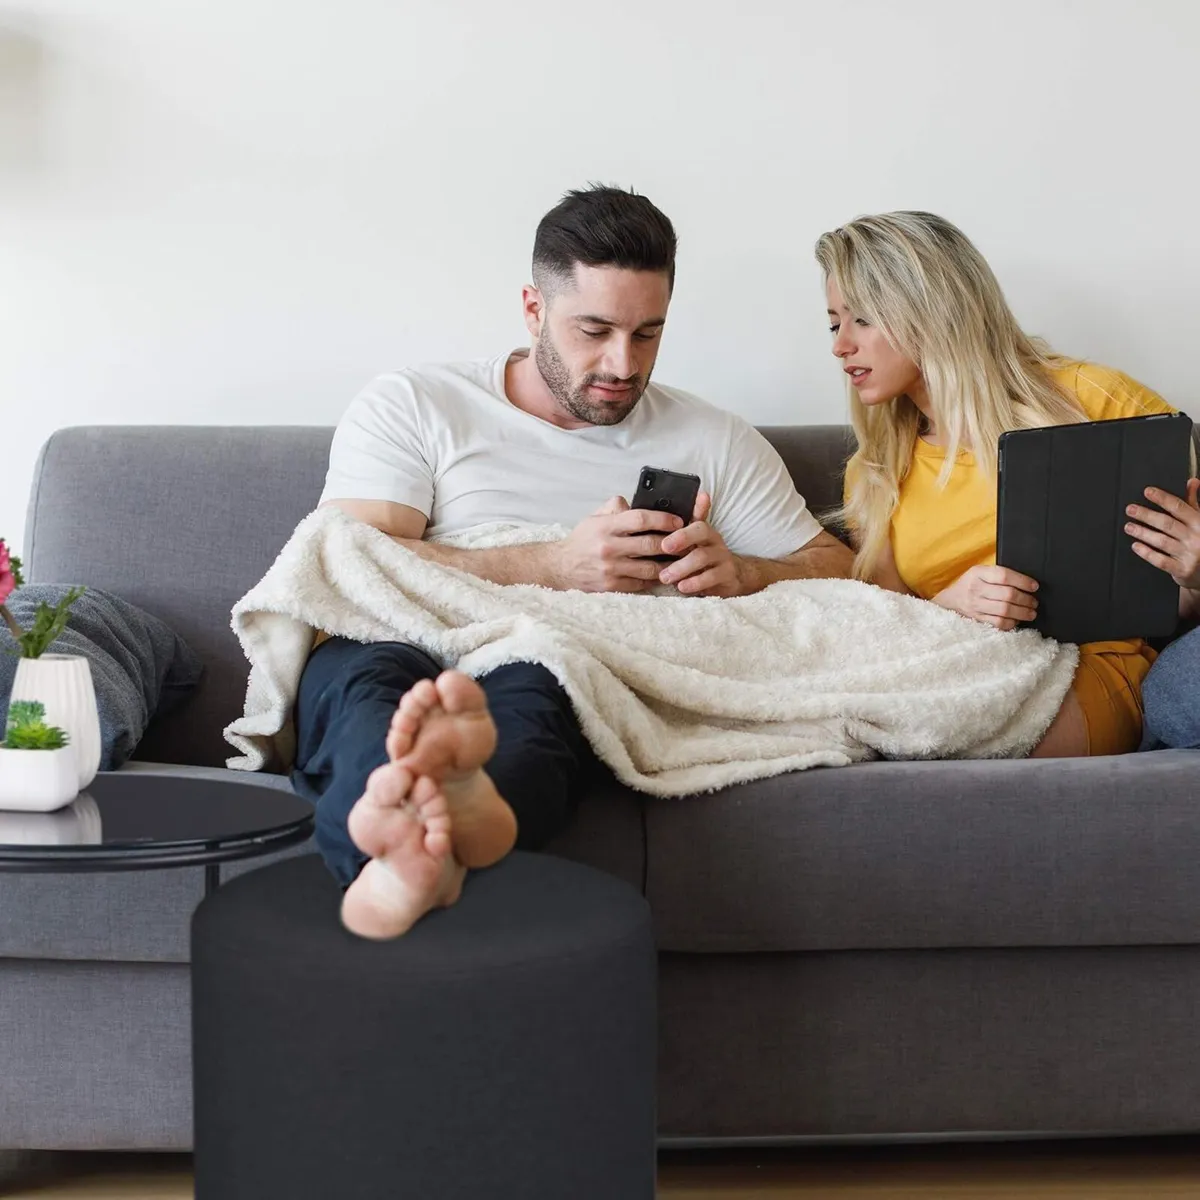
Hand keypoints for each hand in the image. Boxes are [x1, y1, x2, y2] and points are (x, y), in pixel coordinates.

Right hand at [556, 496, 682, 592]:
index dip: (663, 519)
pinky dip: (654, 578)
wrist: (560, 567)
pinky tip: (662, 572)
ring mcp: (611, 569)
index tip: (678, 521)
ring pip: (650, 567)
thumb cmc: (582, 540)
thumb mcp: (594, 518)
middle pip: (650, 544)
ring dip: (668, 563)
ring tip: (679, 558)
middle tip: (685, 541)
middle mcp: (609, 547)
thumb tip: (637, 501)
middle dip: (672, 543)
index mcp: (606, 526)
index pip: (641, 519)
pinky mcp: (612, 586)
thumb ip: (615, 507)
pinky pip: (641, 583)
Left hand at [657, 493, 742, 596]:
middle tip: (663, 549)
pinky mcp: (727, 574)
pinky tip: (681, 587)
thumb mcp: (689, 544)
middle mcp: (714, 540)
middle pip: (701, 532)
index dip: (680, 528)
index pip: (695, 520)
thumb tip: (648, 505)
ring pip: (703, 556)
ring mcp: (722, 556)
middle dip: (681, 540)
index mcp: (703, 530)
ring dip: (682, 567)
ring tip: (665, 577)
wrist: (728, 577)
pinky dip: (694, 582)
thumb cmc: (700, 558)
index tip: (664, 542)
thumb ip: (674, 529)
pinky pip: (711, 577)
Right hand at [932, 564, 1038, 631]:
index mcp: (978, 573)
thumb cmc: (971, 584)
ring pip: (1005, 610)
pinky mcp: (977, 619)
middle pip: (1007, 595)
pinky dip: (1011, 622)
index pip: (1004, 576)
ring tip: (1031, 612)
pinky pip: (998, 623)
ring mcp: (976, 605)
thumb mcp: (980, 572)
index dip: (1022, 581)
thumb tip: (1026, 582)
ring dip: (1022, 612)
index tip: (1034, 586)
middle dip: (1026, 599)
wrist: (951, 600)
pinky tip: (1017, 620)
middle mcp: (976, 589)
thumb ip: (998, 574)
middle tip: (1034, 602)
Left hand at [1126, 479, 1199, 589]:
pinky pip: (1161, 560)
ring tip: (1129, 527)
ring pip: (1162, 541)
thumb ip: (1193, 502)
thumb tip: (1192, 482)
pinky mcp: (1182, 569)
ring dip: (1142, 533)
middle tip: (1130, 509)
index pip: (1179, 507)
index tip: (1147, 492)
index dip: (1162, 498)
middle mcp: (1195, 537)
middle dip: (1146, 515)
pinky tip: (1136, 546)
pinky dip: (1147, 553)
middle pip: (1167, 523)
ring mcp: (1189, 554)